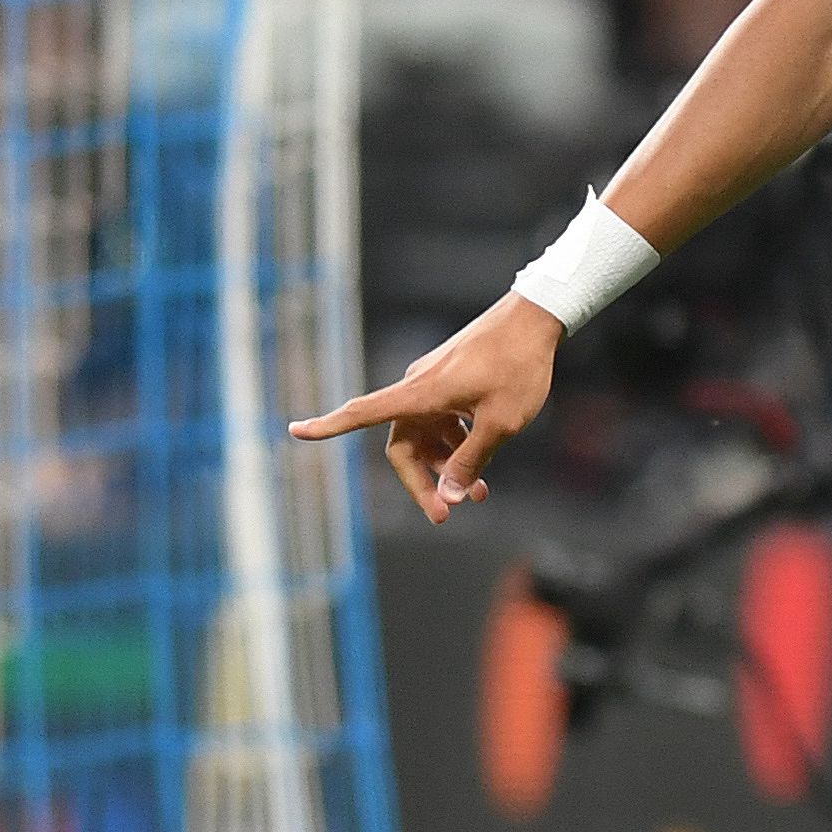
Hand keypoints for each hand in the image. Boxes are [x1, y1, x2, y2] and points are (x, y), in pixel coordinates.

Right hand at [292, 294, 563, 522]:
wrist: (536, 317)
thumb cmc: (519, 367)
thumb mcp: (500, 424)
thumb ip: (470, 461)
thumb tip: (447, 497)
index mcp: (420, 394)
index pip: (362, 413)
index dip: (328, 426)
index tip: (295, 431)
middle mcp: (418, 386)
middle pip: (402, 444)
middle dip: (422, 482)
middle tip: (446, 514)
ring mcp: (435, 382)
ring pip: (426, 436)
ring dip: (445, 466)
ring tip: (478, 493)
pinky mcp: (452, 379)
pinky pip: (442, 420)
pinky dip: (456, 444)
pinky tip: (482, 463)